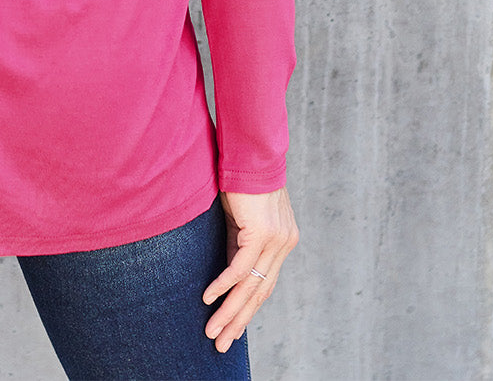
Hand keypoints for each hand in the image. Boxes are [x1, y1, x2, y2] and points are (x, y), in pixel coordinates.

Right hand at [202, 187, 297, 353]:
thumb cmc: (242, 176)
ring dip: (229, 312)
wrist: (251, 149)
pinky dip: (222, 285)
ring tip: (212, 331)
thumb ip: (239, 240)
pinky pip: (239, 267)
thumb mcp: (241, 215)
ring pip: (250, 286)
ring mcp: (275, 239)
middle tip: (221, 343)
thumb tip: (228, 267)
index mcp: (283, 241)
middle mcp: (284, 243)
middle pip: (260, 292)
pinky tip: (208, 298)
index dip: (248, 308)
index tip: (232, 328)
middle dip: (239, 321)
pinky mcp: (261, 232)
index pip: (265, 284)